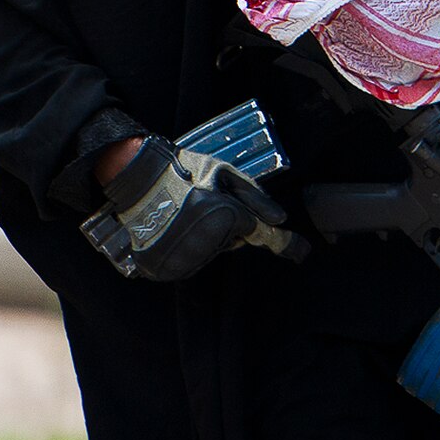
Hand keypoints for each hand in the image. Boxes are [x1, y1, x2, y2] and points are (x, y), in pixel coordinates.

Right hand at [99, 136, 307, 280]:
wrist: (137, 179)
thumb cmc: (184, 171)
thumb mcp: (223, 172)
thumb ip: (255, 196)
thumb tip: (281, 219)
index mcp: (226, 215)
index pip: (262, 234)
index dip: (286, 244)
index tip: (303, 254)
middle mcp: (209, 241)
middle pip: (234, 241)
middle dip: (227, 226)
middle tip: (205, 203)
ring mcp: (187, 257)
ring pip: (212, 251)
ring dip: (207, 237)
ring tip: (186, 213)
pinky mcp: (168, 268)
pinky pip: (190, 263)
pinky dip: (187, 249)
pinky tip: (175, 228)